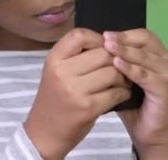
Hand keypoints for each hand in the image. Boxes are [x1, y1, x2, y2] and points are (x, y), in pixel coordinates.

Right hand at [24, 28, 131, 158]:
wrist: (44, 132)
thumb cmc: (55, 98)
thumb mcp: (56, 71)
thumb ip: (76, 55)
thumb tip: (109, 41)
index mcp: (54, 59)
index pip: (80, 35)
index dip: (97, 38)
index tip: (103, 48)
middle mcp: (62, 72)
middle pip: (103, 53)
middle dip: (116, 60)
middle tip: (119, 67)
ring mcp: (75, 90)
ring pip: (113, 72)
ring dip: (123, 77)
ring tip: (121, 81)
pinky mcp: (88, 107)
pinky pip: (116, 92)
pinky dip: (123, 93)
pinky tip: (120, 94)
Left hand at [103, 28, 167, 159]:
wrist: (150, 133)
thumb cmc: (133, 104)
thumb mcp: (121, 79)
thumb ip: (114, 62)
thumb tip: (92, 46)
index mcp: (155, 54)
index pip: (141, 34)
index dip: (123, 33)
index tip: (103, 34)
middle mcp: (164, 59)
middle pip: (144, 40)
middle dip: (123, 39)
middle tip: (104, 38)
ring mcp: (166, 73)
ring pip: (144, 56)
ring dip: (125, 51)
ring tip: (107, 48)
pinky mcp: (165, 89)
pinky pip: (146, 75)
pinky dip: (131, 69)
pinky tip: (117, 65)